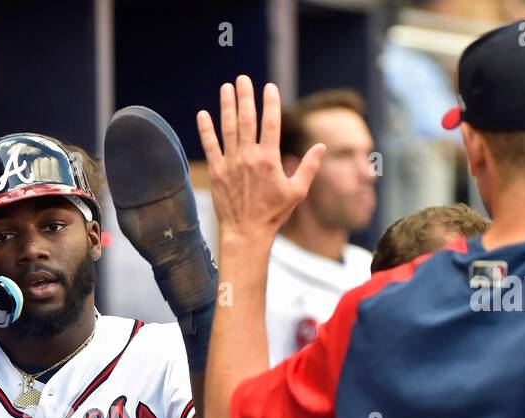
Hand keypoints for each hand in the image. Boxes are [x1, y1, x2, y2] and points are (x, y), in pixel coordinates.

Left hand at [197, 75, 324, 245]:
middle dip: (245, 96)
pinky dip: (205, 130)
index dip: (270, 103)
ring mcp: (230, 163)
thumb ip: (309, 167)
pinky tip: (203, 114)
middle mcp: (248, 157)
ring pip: (227, 128)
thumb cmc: (273, 213)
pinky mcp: (216, 172)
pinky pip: (210, 146)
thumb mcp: (297, 191)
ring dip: (226, 106)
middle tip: (243, 79)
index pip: (270, 123)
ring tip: (226, 87)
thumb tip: (321, 147)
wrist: (246, 232)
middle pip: (246, 119)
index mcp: (269, 159)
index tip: (269, 87)